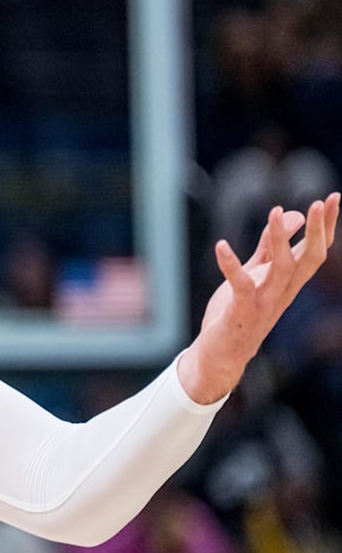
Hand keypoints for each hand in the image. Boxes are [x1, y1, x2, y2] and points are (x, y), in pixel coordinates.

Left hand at [180, 193, 339, 402]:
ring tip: (275, 211)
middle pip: (311, 258)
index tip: (334, 198)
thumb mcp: (256, 273)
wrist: (221, 354)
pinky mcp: (241, 311)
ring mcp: (264, 302)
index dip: (327, 225)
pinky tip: (221, 245)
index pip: (316, 250)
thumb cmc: (238, 312)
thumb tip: (291, 215)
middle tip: (321, 201)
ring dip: (280, 239)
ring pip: (282, 268)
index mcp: (289, 282)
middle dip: (318, 230)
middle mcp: (283, 291)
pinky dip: (230, 264)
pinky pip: (241, 284)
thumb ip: (269, 247)